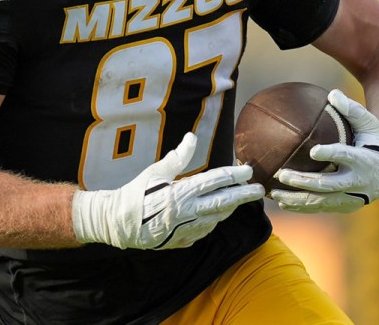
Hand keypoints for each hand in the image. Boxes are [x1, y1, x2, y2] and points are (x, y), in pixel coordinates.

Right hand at [72, 132, 263, 249]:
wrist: (118, 224)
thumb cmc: (136, 193)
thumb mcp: (155, 171)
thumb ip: (178, 157)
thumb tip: (192, 138)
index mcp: (181, 192)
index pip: (215, 181)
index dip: (234, 174)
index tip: (248, 170)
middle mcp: (187, 211)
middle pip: (223, 202)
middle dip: (244, 195)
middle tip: (259, 190)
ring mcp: (186, 228)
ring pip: (217, 218)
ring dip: (231, 208)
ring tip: (242, 200)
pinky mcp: (181, 240)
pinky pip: (205, 230)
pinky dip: (215, 221)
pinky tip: (219, 215)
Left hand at [270, 89, 378, 213]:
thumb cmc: (376, 141)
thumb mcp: (370, 124)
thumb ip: (352, 110)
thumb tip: (333, 93)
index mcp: (365, 159)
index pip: (347, 156)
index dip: (331, 154)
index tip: (313, 152)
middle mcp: (358, 181)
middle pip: (329, 185)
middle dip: (304, 181)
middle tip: (282, 174)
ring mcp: (352, 197)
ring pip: (322, 201)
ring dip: (297, 198)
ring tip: (275, 192)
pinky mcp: (346, 206)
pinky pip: (321, 208)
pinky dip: (302, 207)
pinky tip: (282, 203)